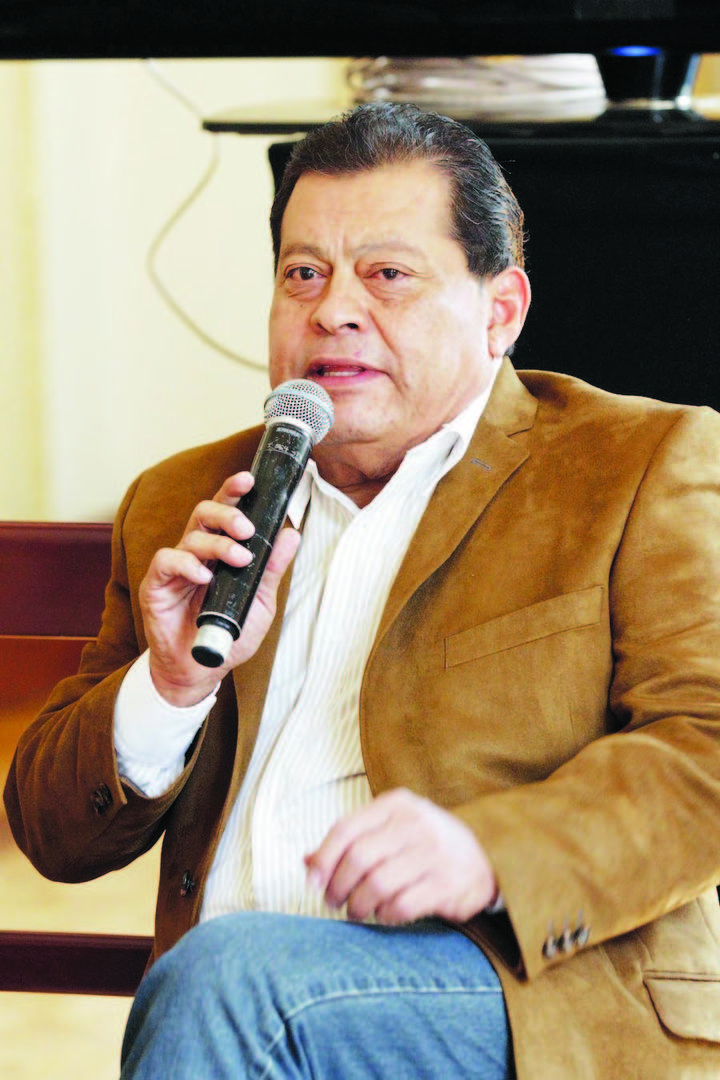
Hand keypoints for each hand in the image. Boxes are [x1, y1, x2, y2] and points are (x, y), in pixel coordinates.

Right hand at [138, 471, 299, 706]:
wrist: (202, 668)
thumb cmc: (230, 632)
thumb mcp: (260, 600)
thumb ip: (271, 568)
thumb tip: (292, 534)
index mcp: (220, 550)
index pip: (225, 511)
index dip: (233, 491)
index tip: (249, 480)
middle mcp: (196, 552)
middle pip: (204, 513)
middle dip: (227, 513)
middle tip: (247, 529)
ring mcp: (176, 567)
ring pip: (191, 536)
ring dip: (218, 544)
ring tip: (239, 560)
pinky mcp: (157, 584)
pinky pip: (167, 561)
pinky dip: (187, 564)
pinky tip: (204, 577)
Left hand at [304, 788, 497, 924]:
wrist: (486, 856)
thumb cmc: (425, 844)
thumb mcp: (391, 829)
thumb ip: (352, 841)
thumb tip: (306, 862)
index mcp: (396, 805)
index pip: (345, 829)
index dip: (323, 859)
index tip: (313, 882)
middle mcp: (414, 823)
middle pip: (358, 858)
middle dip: (338, 887)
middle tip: (334, 902)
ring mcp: (433, 852)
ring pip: (377, 884)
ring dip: (359, 905)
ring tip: (358, 911)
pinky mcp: (447, 883)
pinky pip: (401, 905)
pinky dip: (385, 915)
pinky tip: (384, 914)